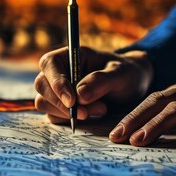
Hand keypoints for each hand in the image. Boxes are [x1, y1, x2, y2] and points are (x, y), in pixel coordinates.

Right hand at [34, 46, 152, 123]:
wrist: (133, 87)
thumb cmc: (127, 74)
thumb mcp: (121, 74)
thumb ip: (101, 81)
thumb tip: (79, 94)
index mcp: (70, 55)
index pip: (49, 64)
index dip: (56, 82)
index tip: (72, 101)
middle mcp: (60, 72)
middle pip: (42, 86)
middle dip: (61, 103)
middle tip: (87, 112)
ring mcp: (58, 90)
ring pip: (45, 103)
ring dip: (67, 114)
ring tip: (100, 110)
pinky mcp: (61, 107)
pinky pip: (54, 116)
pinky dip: (70, 121)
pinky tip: (93, 115)